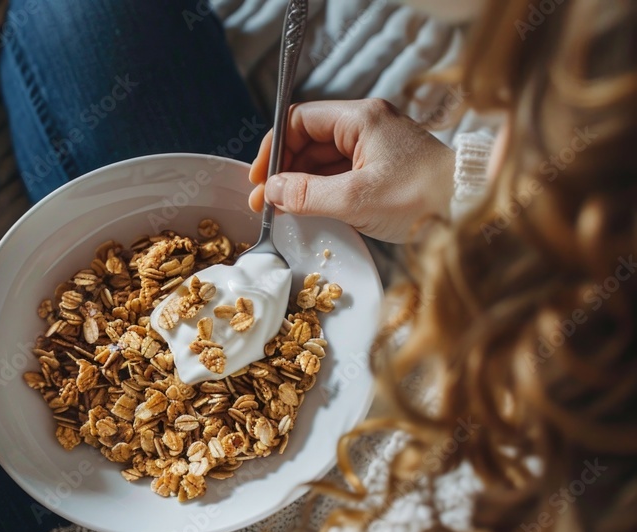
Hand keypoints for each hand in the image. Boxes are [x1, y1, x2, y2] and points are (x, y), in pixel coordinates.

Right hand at [249, 99, 455, 242]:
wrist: (471, 211)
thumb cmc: (422, 199)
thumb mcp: (354, 199)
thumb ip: (306, 194)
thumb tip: (271, 191)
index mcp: (361, 118)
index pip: (300, 121)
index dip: (274, 148)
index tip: (261, 178)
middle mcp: (368, 125)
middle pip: (309, 140)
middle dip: (284, 170)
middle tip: (266, 201)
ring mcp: (377, 146)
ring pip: (324, 160)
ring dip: (301, 183)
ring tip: (283, 210)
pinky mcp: (384, 167)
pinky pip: (341, 173)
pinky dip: (322, 190)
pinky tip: (310, 210)